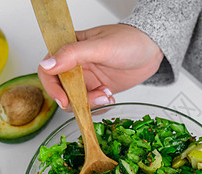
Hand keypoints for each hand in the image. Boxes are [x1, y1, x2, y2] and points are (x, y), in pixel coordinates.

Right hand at [37, 24, 163, 111]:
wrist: (152, 49)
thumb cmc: (129, 40)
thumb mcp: (101, 46)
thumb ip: (73, 54)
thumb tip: (48, 64)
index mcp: (69, 49)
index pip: (48, 71)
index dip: (52, 88)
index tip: (64, 100)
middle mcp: (75, 65)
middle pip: (61, 91)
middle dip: (76, 99)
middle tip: (96, 98)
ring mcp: (87, 79)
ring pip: (76, 100)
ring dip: (91, 103)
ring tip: (107, 94)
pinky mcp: (98, 89)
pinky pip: (91, 104)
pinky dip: (99, 106)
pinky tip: (110, 96)